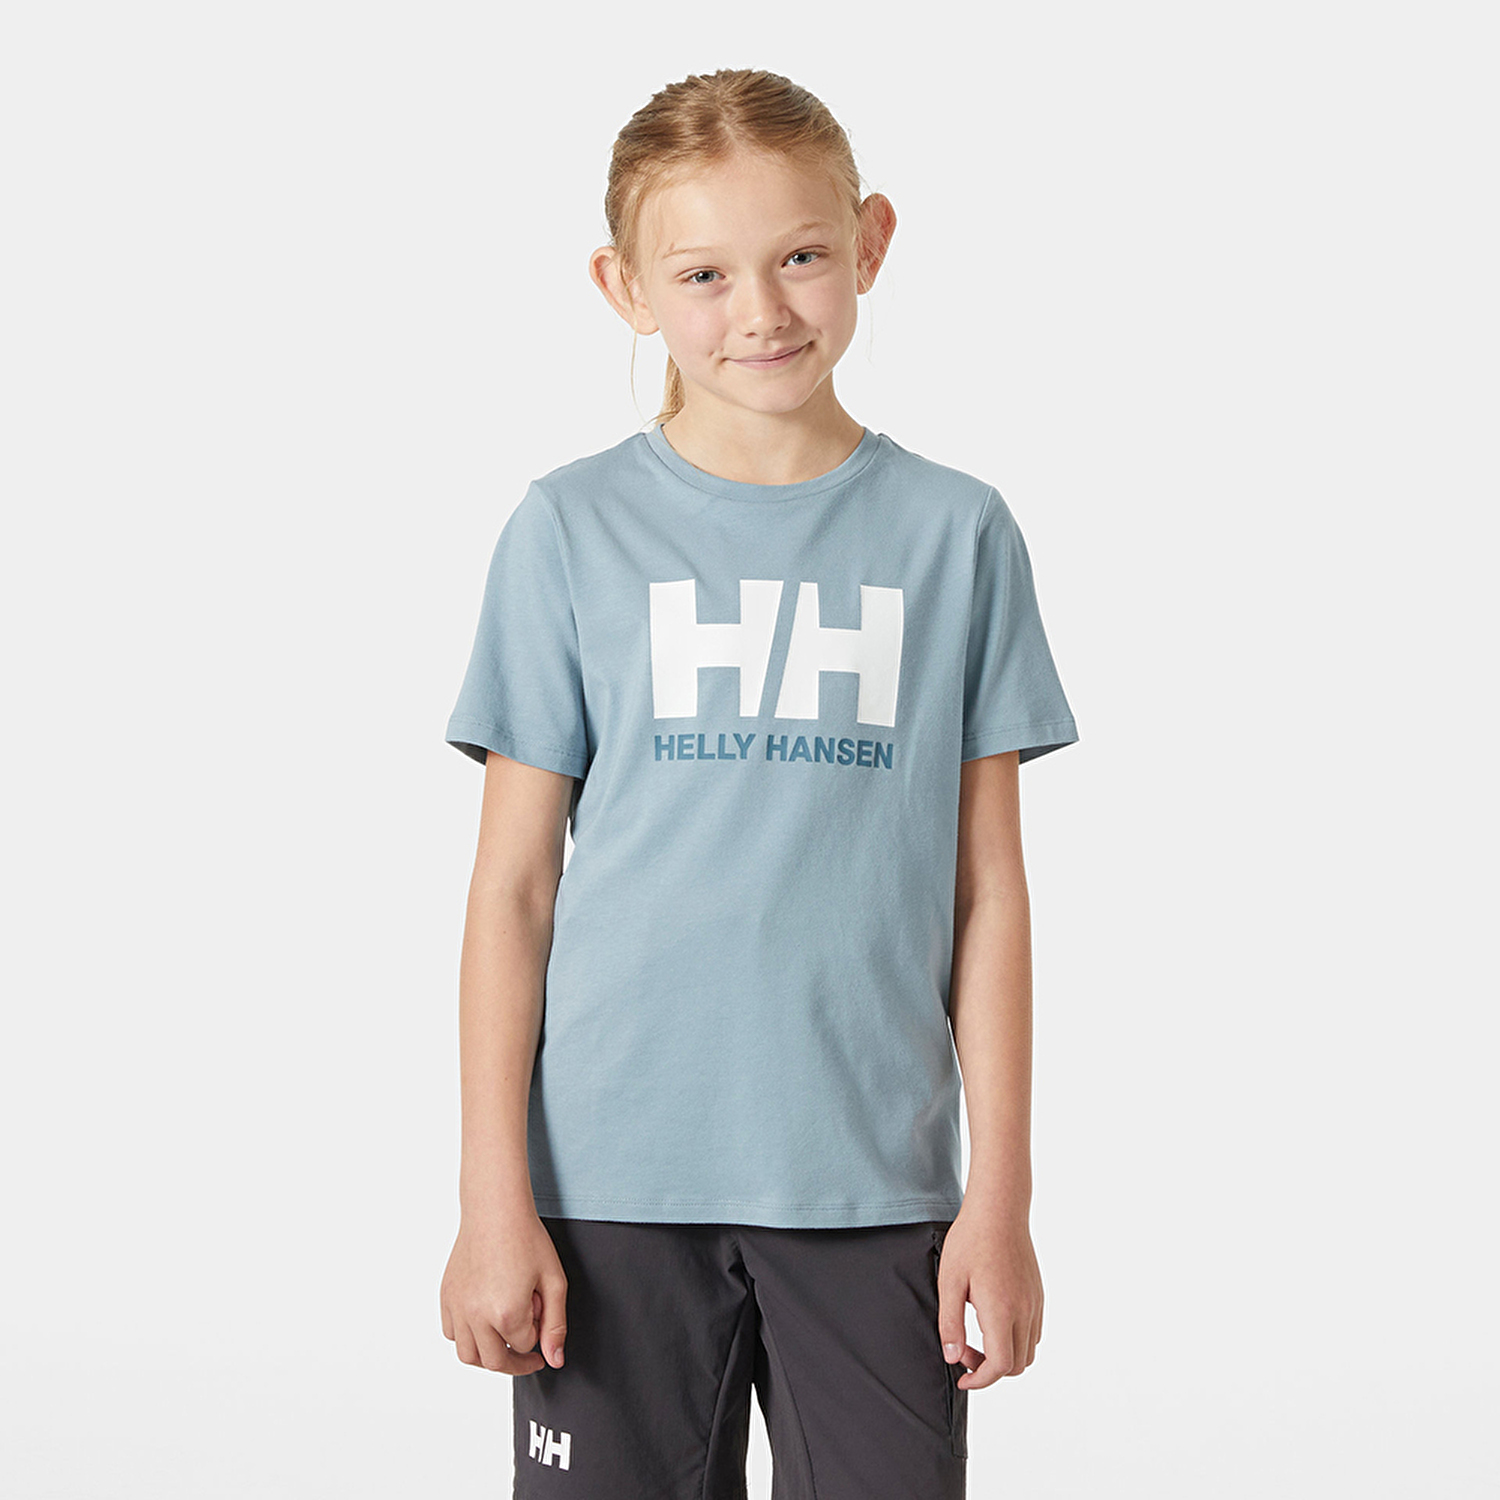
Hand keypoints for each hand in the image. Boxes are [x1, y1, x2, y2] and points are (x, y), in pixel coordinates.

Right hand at [440, 1210, 567, 1373]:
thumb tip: (554, 1359)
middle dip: (515, 1360)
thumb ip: (556, 1325)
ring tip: (503, 1339)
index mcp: (507, 1313)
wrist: (496, 1210)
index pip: (524, 1346)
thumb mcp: (554, 1281)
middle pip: (495, 1361)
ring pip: (468, 1355)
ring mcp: (458, 1307)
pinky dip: (466, 1336)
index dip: (537, 1333)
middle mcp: (477, 1315)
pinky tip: (481, 1321)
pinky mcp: (446, 1297)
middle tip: (527, 1347)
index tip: (540, 1312)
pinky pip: (451, 1332)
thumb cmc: (526, 1239)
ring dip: (487, 1355)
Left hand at [935, 1199, 1042, 1389]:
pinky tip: (993, 1322)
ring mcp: (1035, 1303)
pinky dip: (1016, 1341)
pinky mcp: (1038, 1294)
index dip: (980, 1379)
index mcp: (1001, 1310)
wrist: (999, 1209)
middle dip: (990, 1369)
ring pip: (1029, 1351)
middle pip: (1017, 1365)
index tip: (961, 1376)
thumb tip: (952, 1358)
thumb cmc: (970, 1241)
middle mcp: (1024, 1311)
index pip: (1000, 1365)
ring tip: (978, 1338)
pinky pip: (1034, 1332)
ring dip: (1005, 1357)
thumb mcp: (949, 1281)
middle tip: (963, 1350)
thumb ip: (950, 1323)